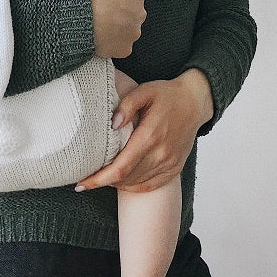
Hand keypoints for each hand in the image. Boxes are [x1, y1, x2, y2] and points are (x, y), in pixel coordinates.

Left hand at [76, 69, 213, 192]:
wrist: (196, 101)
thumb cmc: (167, 94)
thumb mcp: (145, 91)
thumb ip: (127, 104)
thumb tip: (112, 124)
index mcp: (150, 135)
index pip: (120, 167)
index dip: (99, 179)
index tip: (81, 184)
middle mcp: (161, 154)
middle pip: (126, 179)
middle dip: (102, 182)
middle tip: (85, 179)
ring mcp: (169, 163)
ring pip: (137, 184)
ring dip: (117, 184)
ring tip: (102, 177)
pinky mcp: (174, 168)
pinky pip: (150, 186)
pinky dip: (133, 186)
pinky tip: (122, 180)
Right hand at [90, 0, 145, 57]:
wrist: (82, 12)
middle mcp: (141, 13)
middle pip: (131, 13)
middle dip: (119, 14)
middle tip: (101, 13)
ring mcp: (133, 32)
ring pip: (126, 31)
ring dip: (116, 29)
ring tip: (98, 26)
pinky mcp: (125, 49)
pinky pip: (119, 47)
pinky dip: (111, 44)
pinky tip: (99, 38)